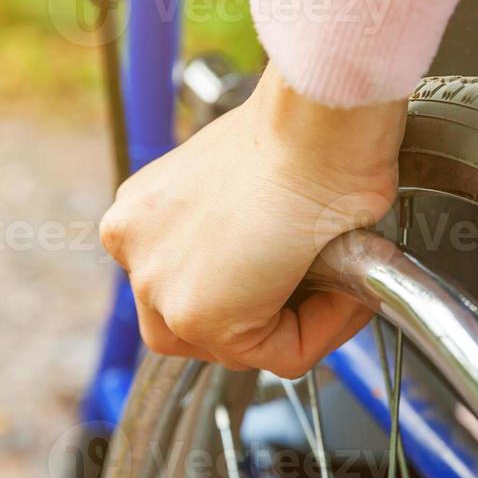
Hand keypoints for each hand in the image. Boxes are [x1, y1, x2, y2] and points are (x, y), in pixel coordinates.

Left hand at [99, 68, 406, 377]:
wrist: (315, 122)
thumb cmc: (302, 133)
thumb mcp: (249, 186)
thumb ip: (239, 233)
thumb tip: (277, 272)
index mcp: (141, 214)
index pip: (187, 283)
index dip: (255, 285)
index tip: (300, 267)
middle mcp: (134, 249)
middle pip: (199, 324)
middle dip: (266, 312)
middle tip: (320, 281)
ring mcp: (159, 286)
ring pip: (237, 347)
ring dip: (298, 324)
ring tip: (336, 281)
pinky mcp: (202, 317)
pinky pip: (279, 355)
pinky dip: (324, 331)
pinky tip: (344, 290)